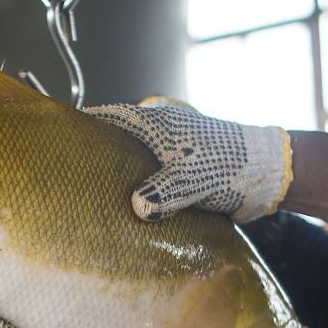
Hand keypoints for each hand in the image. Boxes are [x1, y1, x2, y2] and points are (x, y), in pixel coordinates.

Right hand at [86, 99, 290, 222]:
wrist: (266, 175)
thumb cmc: (230, 167)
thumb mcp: (193, 181)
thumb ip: (163, 192)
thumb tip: (137, 207)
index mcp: (157, 123)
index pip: (110, 116)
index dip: (86, 125)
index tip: (61, 137)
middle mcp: (160, 133)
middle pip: (118, 139)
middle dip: (98, 155)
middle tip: (73, 177)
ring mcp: (171, 151)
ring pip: (134, 160)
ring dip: (119, 176)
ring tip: (95, 198)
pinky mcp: (182, 170)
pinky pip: (151, 177)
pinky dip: (138, 189)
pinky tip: (130, 211)